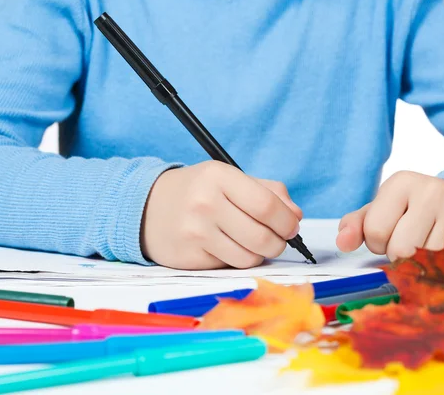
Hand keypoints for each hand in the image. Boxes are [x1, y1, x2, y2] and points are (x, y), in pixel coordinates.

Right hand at [141, 161, 302, 269]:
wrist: (147, 208)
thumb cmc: (198, 192)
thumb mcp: (229, 179)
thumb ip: (268, 192)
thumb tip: (296, 216)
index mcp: (219, 176)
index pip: (266, 205)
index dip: (287, 221)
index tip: (292, 226)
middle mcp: (205, 203)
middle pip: (262, 236)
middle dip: (279, 242)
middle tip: (278, 239)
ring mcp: (195, 232)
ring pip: (249, 257)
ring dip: (260, 254)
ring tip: (254, 243)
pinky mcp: (189, 257)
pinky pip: (231, 267)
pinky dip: (239, 260)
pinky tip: (231, 248)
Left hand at [336, 171, 443, 260]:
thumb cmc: (415, 209)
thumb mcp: (383, 210)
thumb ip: (356, 225)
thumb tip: (343, 243)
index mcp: (402, 182)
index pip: (376, 232)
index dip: (379, 244)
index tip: (391, 234)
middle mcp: (432, 190)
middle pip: (402, 250)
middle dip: (401, 256)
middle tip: (413, 244)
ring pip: (429, 261)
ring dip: (426, 264)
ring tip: (432, 246)